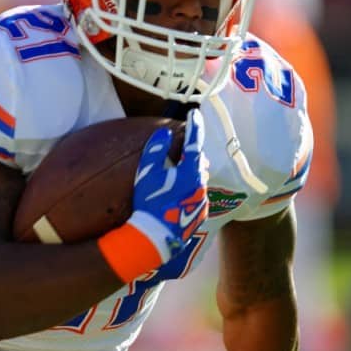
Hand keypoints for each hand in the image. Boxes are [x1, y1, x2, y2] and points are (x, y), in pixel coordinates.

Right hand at [126, 107, 208, 264]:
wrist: (156, 237)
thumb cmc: (150, 202)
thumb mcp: (148, 173)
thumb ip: (156, 150)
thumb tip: (164, 133)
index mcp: (191, 171)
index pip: (194, 142)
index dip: (194, 126)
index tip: (194, 113)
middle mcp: (201, 184)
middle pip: (198, 162)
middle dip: (190, 155)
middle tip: (178, 152)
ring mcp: (202, 201)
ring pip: (198, 180)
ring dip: (189, 175)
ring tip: (174, 178)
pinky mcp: (199, 215)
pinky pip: (196, 197)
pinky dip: (189, 192)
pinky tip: (175, 198)